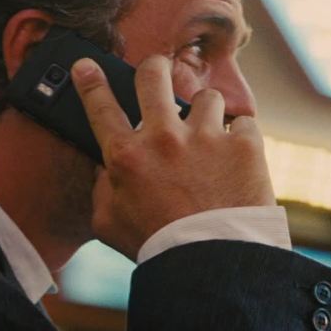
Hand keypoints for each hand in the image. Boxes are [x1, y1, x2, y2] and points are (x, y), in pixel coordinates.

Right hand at [71, 55, 275, 259]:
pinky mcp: (244, 145)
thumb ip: (103, 189)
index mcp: (127, 156)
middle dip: (154, 69)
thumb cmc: (158, 248)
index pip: (100, 106)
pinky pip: (243, 123)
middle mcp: (164, 137)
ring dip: (205, 114)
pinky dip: (240, 138)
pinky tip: (237, 159)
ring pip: (205, 97)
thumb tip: (107, 167)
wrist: (213, 266)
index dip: (91, 80)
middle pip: (153, 75)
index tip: (86, 65)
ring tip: (208, 140)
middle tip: (158, 75)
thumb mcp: (109, 224)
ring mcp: (206, 137)